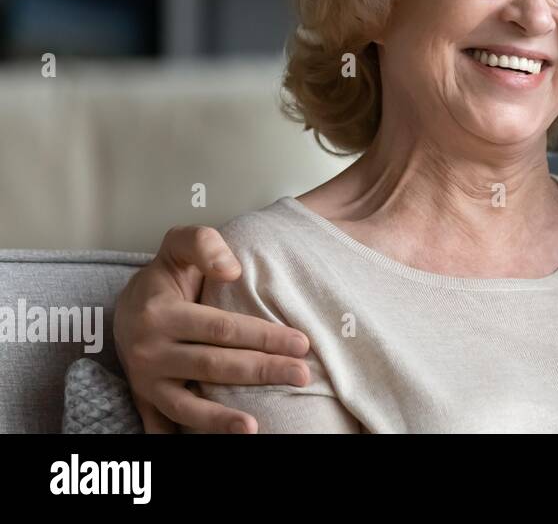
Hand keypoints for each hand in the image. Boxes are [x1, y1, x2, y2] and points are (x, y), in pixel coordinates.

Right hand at [113, 225, 311, 432]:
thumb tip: (232, 271)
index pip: (222, 329)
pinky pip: (165, 425)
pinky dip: (187, 436)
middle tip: (302, 375)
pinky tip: (222, 440)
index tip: (301, 342)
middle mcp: (149, 351)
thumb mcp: (179, 246)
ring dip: (221, 419)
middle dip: (262, 371)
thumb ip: (204, 244)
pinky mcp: (145, 399)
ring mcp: (146, 380)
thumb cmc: (167, 275)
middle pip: (214, 366)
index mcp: (161, 314)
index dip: (263, 336)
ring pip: (187, 405)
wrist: (126, 304)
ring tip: (254, 427)